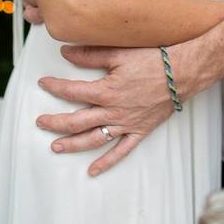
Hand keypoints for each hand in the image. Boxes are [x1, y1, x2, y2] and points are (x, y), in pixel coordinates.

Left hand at [36, 45, 175, 175]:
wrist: (182, 73)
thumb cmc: (154, 61)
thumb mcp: (119, 53)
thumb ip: (91, 55)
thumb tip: (67, 53)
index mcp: (106, 91)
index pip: (72, 92)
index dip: (55, 87)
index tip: (44, 84)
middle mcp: (113, 112)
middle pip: (76, 122)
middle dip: (55, 123)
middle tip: (41, 122)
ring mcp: (126, 124)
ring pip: (93, 139)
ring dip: (73, 144)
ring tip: (56, 147)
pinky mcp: (139, 131)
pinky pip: (121, 151)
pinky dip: (106, 162)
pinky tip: (93, 170)